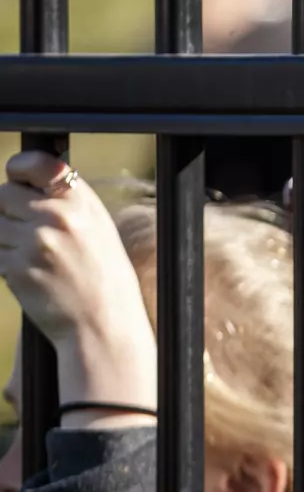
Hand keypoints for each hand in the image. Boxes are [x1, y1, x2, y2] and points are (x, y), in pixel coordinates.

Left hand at [0, 153, 158, 416]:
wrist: (105, 327)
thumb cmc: (102, 281)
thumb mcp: (97, 231)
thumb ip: (63, 205)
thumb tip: (16, 185)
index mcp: (81, 203)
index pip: (35, 163)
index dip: (19, 170)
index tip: (17, 178)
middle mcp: (58, 217)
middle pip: (3, 195)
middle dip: (9, 212)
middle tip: (30, 236)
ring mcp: (35, 241)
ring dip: (6, 240)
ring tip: (35, 261)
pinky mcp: (15, 266)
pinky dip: (5, 263)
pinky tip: (30, 277)